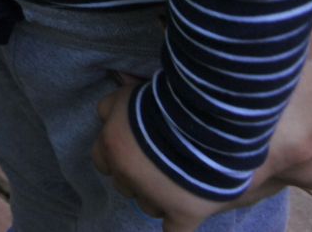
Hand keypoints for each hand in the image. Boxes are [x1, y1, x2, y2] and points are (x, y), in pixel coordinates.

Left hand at [91, 77, 228, 231]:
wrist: (209, 117)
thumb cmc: (167, 100)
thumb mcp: (130, 95)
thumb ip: (113, 106)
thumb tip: (104, 114)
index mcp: (112, 147)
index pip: (101, 160)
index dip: (119, 155)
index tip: (134, 151)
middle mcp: (127, 176)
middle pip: (125, 185)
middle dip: (138, 176)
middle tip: (160, 164)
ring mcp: (155, 197)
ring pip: (148, 206)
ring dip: (158, 197)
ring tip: (178, 181)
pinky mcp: (183, 212)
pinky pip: (174, 230)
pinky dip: (177, 223)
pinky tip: (184, 214)